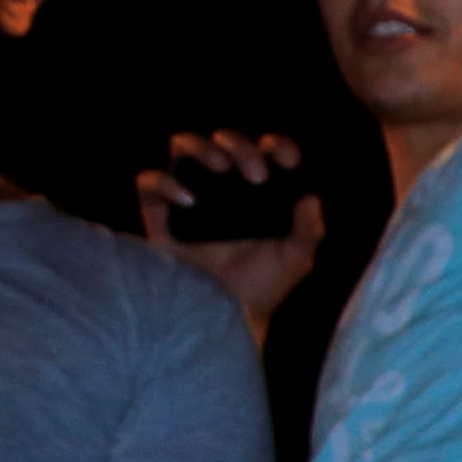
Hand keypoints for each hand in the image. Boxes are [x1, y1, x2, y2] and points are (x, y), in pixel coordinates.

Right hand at [134, 129, 325, 338]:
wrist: (223, 319)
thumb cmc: (261, 287)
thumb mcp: (294, 260)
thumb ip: (308, 231)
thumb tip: (312, 198)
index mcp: (260, 189)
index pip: (267, 152)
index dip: (278, 147)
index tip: (288, 160)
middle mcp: (224, 185)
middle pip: (225, 141)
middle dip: (241, 147)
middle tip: (256, 176)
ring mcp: (189, 194)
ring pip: (184, 147)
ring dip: (201, 147)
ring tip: (219, 168)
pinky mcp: (159, 213)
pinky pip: (150, 183)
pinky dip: (166, 183)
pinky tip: (188, 201)